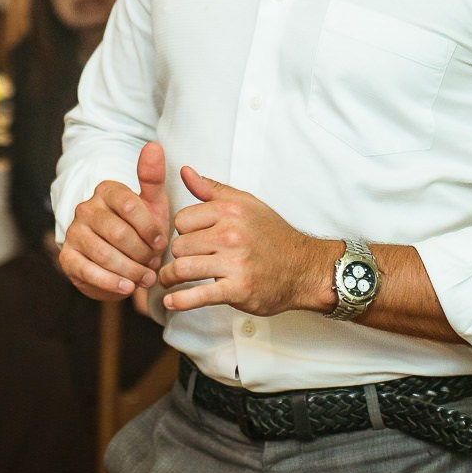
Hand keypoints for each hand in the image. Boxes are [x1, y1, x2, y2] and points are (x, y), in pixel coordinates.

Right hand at [59, 142, 170, 300]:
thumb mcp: (152, 203)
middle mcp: (86, 208)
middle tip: (154, 264)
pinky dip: (111, 282)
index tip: (162, 243)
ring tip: (146, 278)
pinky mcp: (67, 257)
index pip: (131, 205)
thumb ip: (153, 177)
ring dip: (130, 270)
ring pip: (105, 254)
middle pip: (119, 233)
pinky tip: (127, 288)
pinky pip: (88, 271)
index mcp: (107, 190)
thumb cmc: (140, 227)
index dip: (150, 229)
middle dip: (142, 253)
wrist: (121, 256)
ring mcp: (74, 232)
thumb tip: (153, 145)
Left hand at [159, 168, 327, 316]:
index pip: (182, 219)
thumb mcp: (245, 204)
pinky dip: (180, 300)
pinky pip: (199, 295)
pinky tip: (170, 301)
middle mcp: (232, 234)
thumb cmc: (273, 236)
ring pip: (182, 268)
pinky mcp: (238, 289)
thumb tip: (185, 171)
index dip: (183, 231)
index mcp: (231, 210)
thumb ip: (212, 189)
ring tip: (168, 280)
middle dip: (179, 255)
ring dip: (170, 277)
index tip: (193, 239)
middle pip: (179, 245)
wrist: (303, 269)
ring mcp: (235, 263)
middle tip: (188, 260)